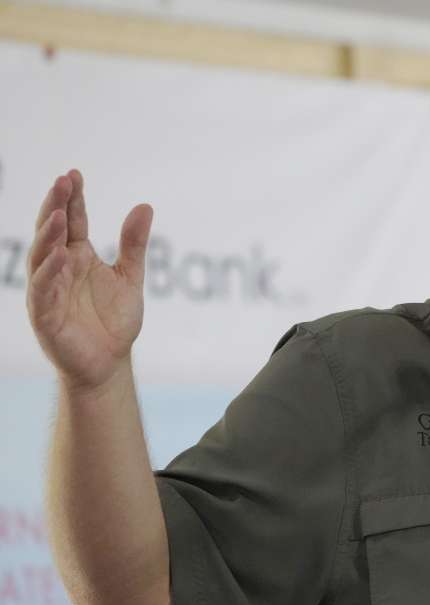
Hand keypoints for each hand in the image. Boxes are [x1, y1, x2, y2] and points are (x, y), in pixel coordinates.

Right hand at [25, 170, 152, 391]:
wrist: (109, 361)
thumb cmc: (114, 319)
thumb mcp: (130, 276)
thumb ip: (134, 244)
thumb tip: (145, 206)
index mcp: (76, 256)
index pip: (71, 221)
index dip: (72, 198)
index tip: (75, 174)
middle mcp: (58, 268)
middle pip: (52, 231)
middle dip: (56, 206)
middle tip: (63, 181)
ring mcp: (48, 290)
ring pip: (42, 257)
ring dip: (49, 235)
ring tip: (60, 214)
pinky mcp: (45, 315)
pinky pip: (44, 290)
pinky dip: (50, 272)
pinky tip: (60, 255)